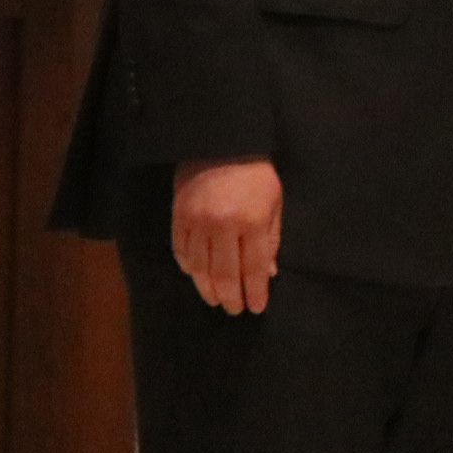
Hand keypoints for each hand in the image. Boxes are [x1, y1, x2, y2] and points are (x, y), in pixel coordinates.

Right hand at [172, 157, 281, 313]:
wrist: (221, 141)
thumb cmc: (255, 172)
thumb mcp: (273, 201)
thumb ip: (271, 238)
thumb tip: (268, 273)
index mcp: (251, 221)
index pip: (253, 267)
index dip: (255, 291)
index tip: (257, 307)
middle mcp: (222, 225)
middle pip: (224, 273)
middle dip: (231, 296)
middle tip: (235, 311)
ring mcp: (197, 222)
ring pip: (200, 267)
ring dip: (208, 288)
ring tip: (216, 300)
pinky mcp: (178, 216)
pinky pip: (180, 250)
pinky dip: (188, 267)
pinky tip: (195, 275)